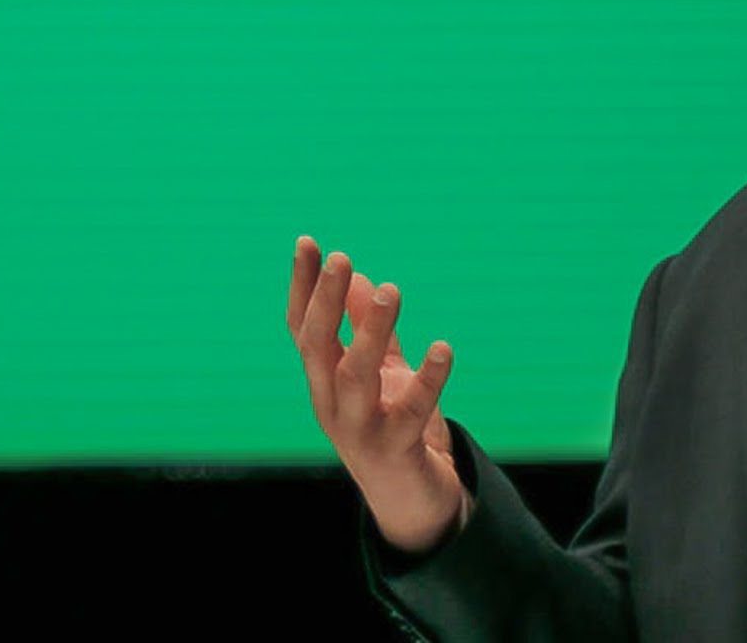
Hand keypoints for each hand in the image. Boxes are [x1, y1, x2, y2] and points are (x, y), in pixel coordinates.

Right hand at [289, 235, 469, 554]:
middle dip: (326, 301)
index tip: (308, 243)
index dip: (303, 287)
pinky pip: (412, 411)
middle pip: (318, 347)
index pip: (303, 328)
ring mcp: (360, 431)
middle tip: (342, 258)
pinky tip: (444, 349)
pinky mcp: (396, 451)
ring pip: (356, 376)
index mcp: (324, 382)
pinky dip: (428, 380)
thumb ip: (369, 331)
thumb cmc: (394, 430)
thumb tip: (361, 279)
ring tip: (392, 291)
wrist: (414, 504)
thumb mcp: (381, 374)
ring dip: (372, 332)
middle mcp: (331, 405)